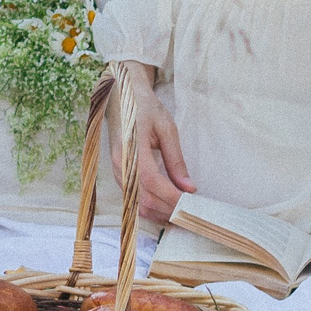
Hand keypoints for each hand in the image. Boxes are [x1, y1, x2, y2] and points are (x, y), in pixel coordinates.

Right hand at [115, 61, 193, 222]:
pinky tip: (167, 206)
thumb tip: (189, 188)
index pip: (153, 183)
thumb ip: (176, 160)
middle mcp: (121, 165)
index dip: (173, 197)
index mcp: (132, 149)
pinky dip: (151, 207)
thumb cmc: (145, 108)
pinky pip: (133, 199)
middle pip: (144, 199)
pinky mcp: (119, 175)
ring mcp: (117, 172)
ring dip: (161, 213)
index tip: (193, 203)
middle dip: (170, 210)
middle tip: (192, 213)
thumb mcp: (166, 129)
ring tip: (182, 213)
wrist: (121, 97)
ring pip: (137, 204)